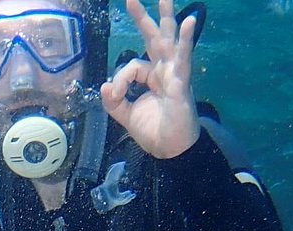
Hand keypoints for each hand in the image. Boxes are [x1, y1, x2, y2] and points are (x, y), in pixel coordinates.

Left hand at [99, 0, 200, 159]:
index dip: (121, 78)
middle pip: (154, 38)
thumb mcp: (126, 115)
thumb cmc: (154, 130)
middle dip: (144, 18)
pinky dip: (185, 40)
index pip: (132, 65)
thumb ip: (113, 101)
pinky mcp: (181, 84)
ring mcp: (175, 75)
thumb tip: (104, 85)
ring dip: (167, 18)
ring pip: (169, 42)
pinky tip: (188, 22)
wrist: (170, 150)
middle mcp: (164, 70)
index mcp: (152, 76)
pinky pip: (182, 59)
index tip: (116, 93)